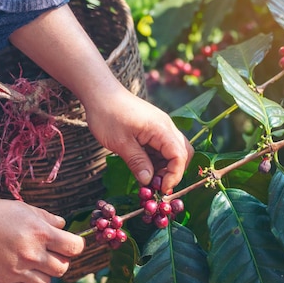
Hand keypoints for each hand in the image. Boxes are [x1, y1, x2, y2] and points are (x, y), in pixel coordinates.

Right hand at [0, 198, 83, 282]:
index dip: (75, 246)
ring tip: (32, 263)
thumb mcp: (24, 208)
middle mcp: (33, 254)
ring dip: (43, 274)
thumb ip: (47, 218)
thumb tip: (63, 226)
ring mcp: (18, 271)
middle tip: (49, 254)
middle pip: (63, 268)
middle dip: (60, 261)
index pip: (74, 248)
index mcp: (41, 233)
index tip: (69, 244)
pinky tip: (20, 274)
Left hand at [8, 6, 192, 191]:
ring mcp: (160, 126)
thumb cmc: (107, 115)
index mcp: (161, 129)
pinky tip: (144, 166)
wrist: (100, 92)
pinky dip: (157, 159)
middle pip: (183, 153)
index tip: (160, 189)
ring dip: (165, 166)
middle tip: (156, 185)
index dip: (174, 176)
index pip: (180, 156)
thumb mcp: (120, 143)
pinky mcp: (153, 127)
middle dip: (174, 171)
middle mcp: (166, 126)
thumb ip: (137, 163)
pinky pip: (162, 146)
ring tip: (148, 178)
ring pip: (174, 150)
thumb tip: (148, 181)